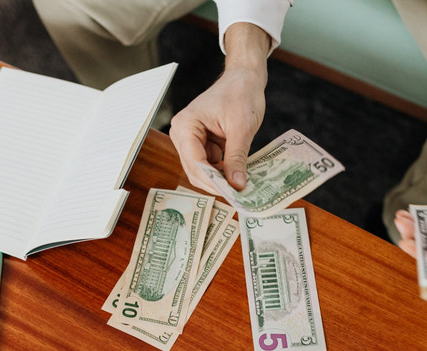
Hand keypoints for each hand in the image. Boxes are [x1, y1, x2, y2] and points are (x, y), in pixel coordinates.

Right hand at [169, 23, 270, 194]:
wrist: (244, 78)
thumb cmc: (241, 94)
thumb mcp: (241, 128)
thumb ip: (237, 158)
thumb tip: (237, 186)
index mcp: (185, 126)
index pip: (196, 163)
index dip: (214, 182)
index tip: (233, 195)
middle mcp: (182, 134)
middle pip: (195, 170)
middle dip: (216, 184)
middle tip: (238, 197)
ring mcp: (190, 140)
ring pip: (202, 170)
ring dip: (220, 179)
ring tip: (240, 188)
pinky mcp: (201, 143)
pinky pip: (210, 164)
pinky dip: (223, 171)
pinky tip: (237, 176)